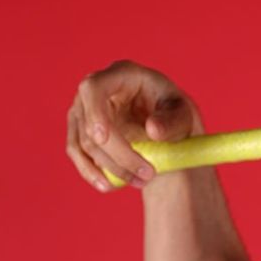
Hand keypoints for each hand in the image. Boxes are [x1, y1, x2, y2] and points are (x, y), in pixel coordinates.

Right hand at [65, 60, 203, 191]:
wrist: (163, 121)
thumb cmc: (173, 111)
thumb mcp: (182, 113)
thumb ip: (172, 121)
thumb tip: (152, 130)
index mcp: (120, 74)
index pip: (93, 88)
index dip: (94, 112)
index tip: (104, 137)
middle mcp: (93, 90)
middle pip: (91, 125)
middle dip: (118, 155)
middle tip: (148, 175)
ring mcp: (82, 111)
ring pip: (86, 145)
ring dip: (112, 168)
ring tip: (141, 181)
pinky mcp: (78, 131)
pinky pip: (78, 154)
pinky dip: (92, 172)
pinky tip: (110, 186)